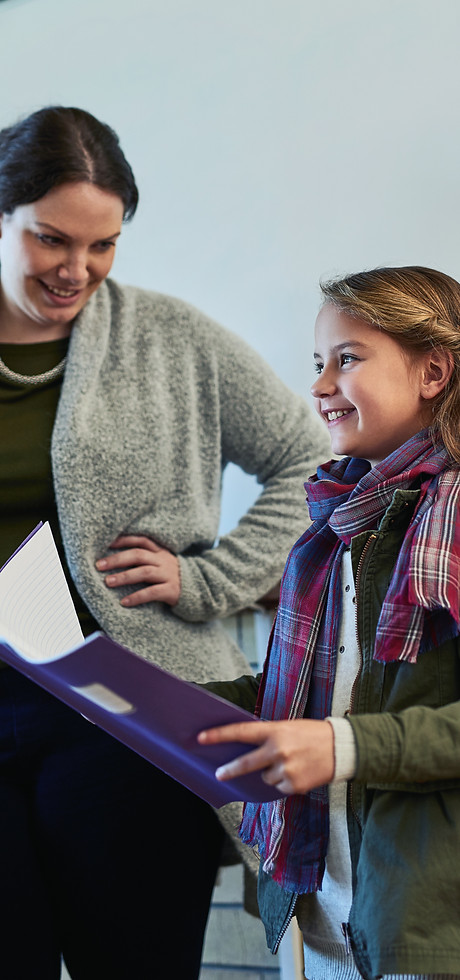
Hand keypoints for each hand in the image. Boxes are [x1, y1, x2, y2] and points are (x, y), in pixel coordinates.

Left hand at [95, 535, 180, 606]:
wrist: (200, 591)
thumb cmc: (172, 577)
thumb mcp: (162, 563)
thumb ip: (145, 559)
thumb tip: (115, 560)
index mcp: (160, 552)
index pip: (141, 540)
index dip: (124, 540)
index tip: (106, 543)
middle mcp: (164, 561)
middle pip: (138, 555)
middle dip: (117, 559)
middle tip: (99, 565)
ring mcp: (168, 575)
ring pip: (144, 572)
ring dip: (124, 577)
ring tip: (108, 582)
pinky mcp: (171, 590)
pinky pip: (152, 593)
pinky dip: (137, 597)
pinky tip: (124, 602)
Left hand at [197, 718, 334, 794]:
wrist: (342, 748)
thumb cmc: (313, 734)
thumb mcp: (288, 727)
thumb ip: (269, 737)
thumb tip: (248, 751)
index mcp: (275, 730)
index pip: (241, 732)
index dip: (219, 735)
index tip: (201, 738)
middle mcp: (278, 750)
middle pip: (246, 763)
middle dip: (230, 770)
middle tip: (219, 774)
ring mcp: (285, 769)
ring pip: (266, 777)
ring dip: (273, 773)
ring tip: (292, 762)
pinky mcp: (294, 785)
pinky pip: (279, 787)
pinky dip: (285, 781)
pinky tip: (299, 771)